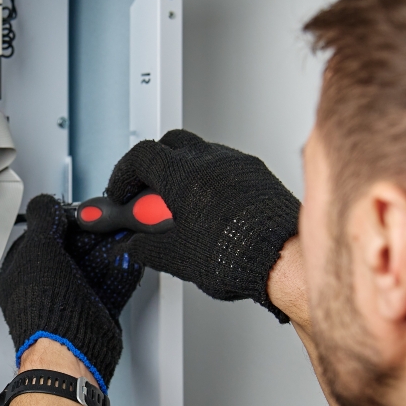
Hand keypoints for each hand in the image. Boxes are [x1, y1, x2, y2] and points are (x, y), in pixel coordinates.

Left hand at [0, 195, 143, 390]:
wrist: (70, 352)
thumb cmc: (45, 310)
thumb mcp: (38, 249)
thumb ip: (43, 220)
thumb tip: (46, 203)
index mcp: (21, 272)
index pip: (39, 236)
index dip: (60, 220)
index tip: (78, 212)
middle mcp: (45, 287)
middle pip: (70, 250)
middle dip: (91, 235)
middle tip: (104, 222)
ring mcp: (71, 300)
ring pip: (93, 266)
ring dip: (110, 249)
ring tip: (121, 233)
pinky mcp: (95, 312)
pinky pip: (111, 284)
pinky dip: (122, 270)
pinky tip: (129, 257)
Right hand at [106, 129, 300, 321]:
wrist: (283, 261)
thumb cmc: (237, 255)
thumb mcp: (175, 256)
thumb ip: (145, 246)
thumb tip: (134, 245)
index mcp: (183, 175)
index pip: (142, 156)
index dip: (124, 174)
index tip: (122, 193)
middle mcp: (211, 161)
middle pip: (170, 144)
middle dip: (153, 166)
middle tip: (148, 194)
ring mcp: (238, 164)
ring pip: (201, 152)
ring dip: (184, 171)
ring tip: (181, 206)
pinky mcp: (258, 175)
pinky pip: (226, 165)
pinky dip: (210, 180)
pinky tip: (210, 209)